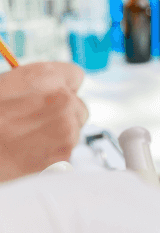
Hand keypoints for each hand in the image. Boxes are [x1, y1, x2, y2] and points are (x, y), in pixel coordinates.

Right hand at [0, 62, 88, 180]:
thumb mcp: (4, 86)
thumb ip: (34, 85)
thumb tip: (45, 90)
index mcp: (45, 77)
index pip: (75, 75)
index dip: (63, 86)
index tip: (55, 94)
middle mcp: (63, 100)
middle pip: (79, 106)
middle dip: (64, 113)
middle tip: (38, 121)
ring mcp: (67, 130)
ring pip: (73, 131)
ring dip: (58, 135)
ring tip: (26, 140)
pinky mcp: (64, 157)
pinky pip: (65, 153)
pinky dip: (51, 155)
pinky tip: (28, 155)